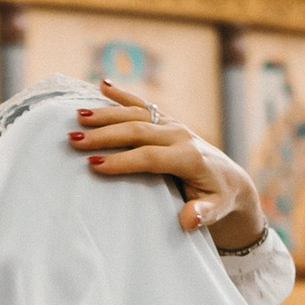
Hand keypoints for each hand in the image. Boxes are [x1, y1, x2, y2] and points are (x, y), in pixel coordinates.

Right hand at [69, 80, 269, 248]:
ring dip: (106, 114)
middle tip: (74, 139)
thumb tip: (189, 219)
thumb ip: (204, 213)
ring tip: (78, 116)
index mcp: (189, 158)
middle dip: (104, 135)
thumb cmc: (218, 198)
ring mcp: (173, 125)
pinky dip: (122, 95)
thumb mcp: (216, 210)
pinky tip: (102, 85)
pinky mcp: (168, 121)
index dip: (122, 161)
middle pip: (138, 131)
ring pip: (136, 114)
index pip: (150, 157)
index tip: (93, 165)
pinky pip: (143, 105)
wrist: (230, 178)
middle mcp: (180, 135)